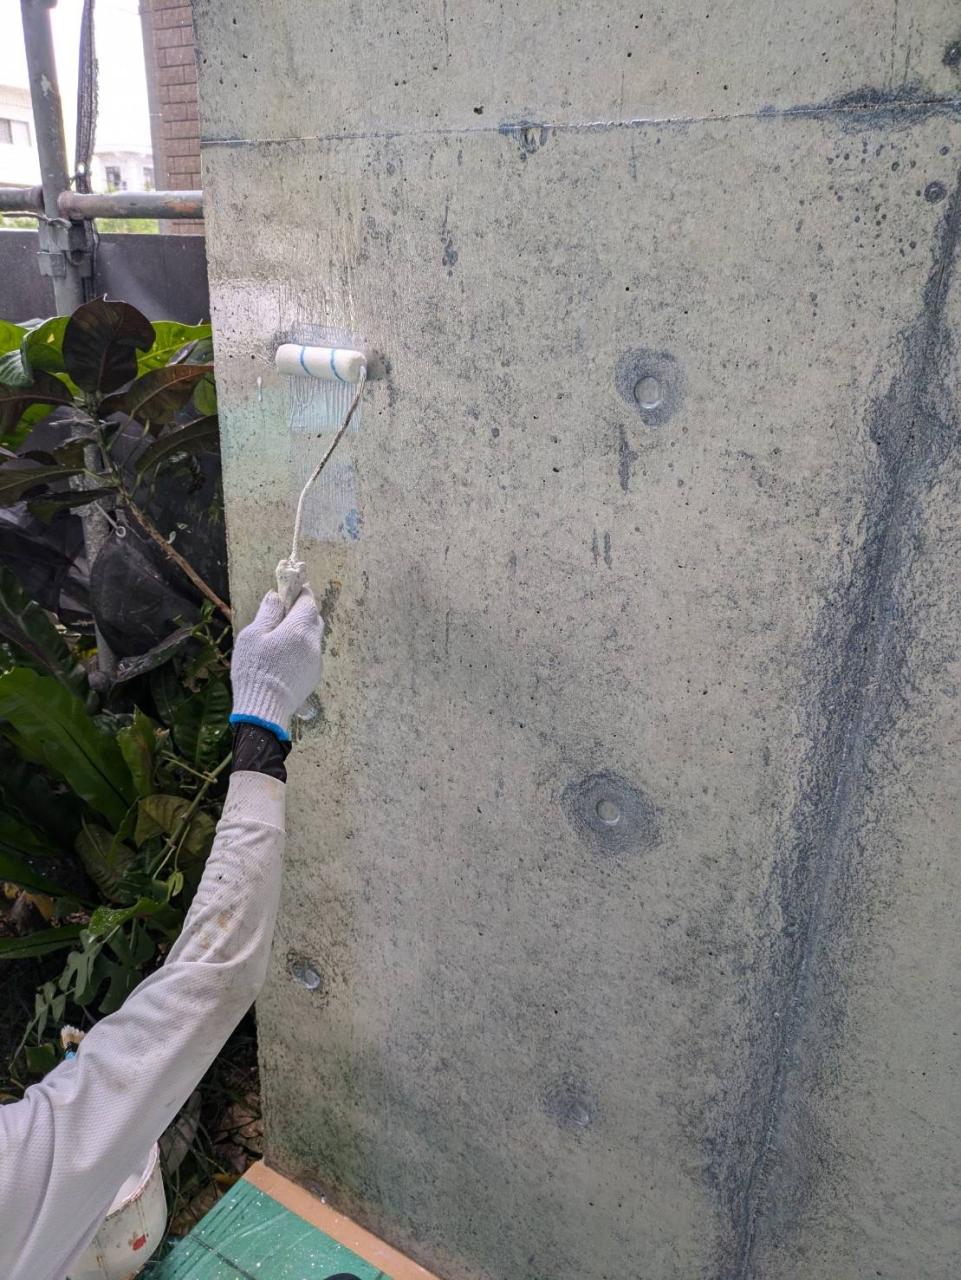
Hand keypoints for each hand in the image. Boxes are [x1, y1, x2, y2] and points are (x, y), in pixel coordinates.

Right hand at [229, 588, 322, 740]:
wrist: (265, 710)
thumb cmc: (255, 670)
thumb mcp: (253, 636)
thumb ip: (268, 613)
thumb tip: (276, 596)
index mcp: (299, 629)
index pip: (309, 602)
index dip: (301, 593)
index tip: (292, 589)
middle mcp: (313, 643)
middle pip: (314, 619)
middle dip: (302, 611)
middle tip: (285, 611)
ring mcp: (316, 662)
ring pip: (313, 638)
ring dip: (301, 632)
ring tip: (281, 636)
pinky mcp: (313, 676)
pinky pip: (310, 655)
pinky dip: (301, 649)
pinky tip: (284, 657)